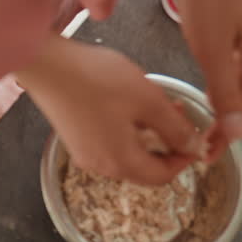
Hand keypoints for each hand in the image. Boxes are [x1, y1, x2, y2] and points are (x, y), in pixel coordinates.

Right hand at [16, 37, 200, 184]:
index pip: (162, 176)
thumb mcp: (147, 100)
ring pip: (127, 155)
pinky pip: (109, 145)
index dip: (185, 159)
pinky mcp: (74, 139)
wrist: (46, 65)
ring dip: (147, 137)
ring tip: (156, 104)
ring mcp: (84, 154)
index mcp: (121, 162)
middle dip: (167, 146)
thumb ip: (175, 128)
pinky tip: (127, 105)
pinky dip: (127, 131)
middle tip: (178, 115)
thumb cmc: (96, 79)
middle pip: (144, 169)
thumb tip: (195, 147)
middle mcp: (101, 166)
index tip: (196, 136)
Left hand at [173, 0, 241, 159]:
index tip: (206, 153)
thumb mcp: (213, 49)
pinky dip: (221, 75)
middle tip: (199, 143)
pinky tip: (206, 87)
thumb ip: (224, 92)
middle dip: (226, 117)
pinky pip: (236, 59)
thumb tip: (238, 133)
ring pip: (241, 76)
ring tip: (200, 123)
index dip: (228, 130)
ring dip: (222, 98)